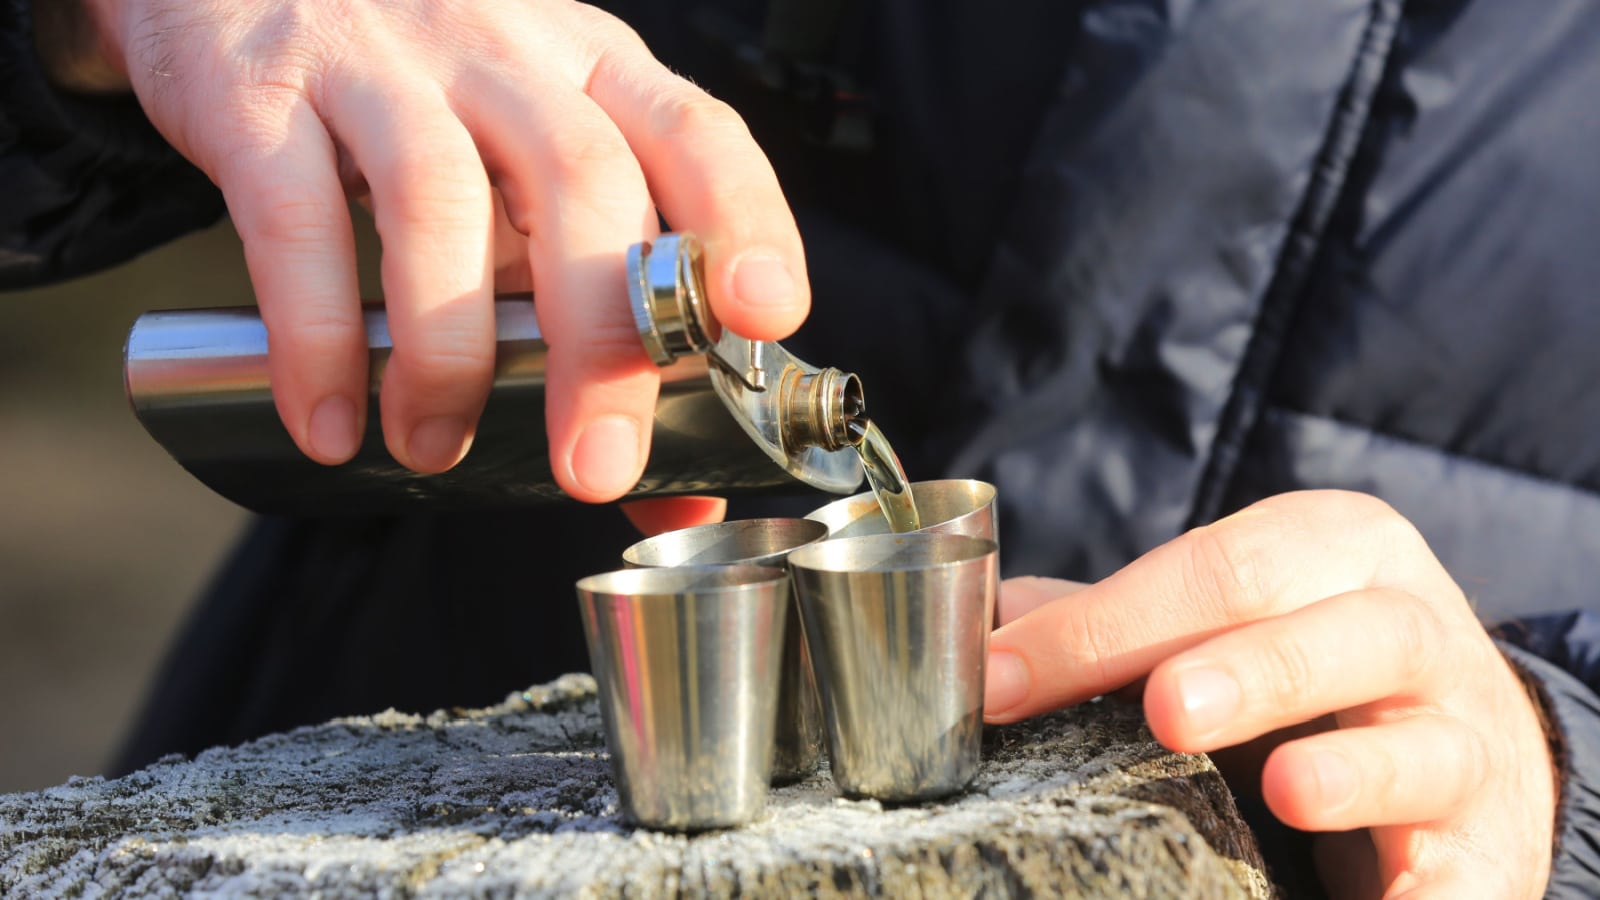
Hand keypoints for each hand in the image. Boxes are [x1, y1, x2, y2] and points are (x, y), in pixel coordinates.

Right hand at [79, 0, 808, 495]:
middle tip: (593, 463)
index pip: (696, 133)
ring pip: (439, 200)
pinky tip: (331, 419)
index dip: (743, 222)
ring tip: (435, 444)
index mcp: (592, 69)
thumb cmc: (417, 94)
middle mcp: (501, 50)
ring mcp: (380, 62)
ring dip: (448, 353)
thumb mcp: (526, 175)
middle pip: (581, 179)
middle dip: (600, 338)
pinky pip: (295, 220)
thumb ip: (601, 316)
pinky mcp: (262, 94)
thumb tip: (679, 491)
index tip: (764, 317)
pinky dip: (316, 335)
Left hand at [986, 491, 1555, 897]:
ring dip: (1349, 768)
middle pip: (1331, 630)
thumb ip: (1118, 623)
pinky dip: (1433, 893)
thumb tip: (981, 635)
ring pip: (1416, 742)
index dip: (1105, 625)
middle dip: (1247, 667)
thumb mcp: (1232, 616)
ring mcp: (1461, 733)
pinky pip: (1465, 868)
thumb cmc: (1315, 663)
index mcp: (1329, 548)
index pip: (1216, 569)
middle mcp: (1408, 623)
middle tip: (1165, 706)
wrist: (1467, 732)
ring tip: (1284, 790)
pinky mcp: (1491, 837)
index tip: (1004, 681)